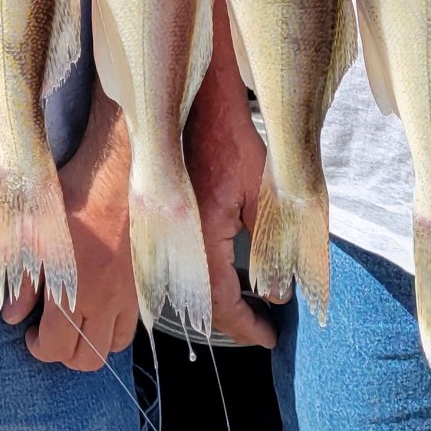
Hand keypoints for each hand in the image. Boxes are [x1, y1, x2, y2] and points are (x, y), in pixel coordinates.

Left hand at [1, 88, 138, 370]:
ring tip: (78, 321)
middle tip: (51, 332)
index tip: (30, 331)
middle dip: (64, 353)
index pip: (56, 348)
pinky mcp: (143, 281)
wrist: (116, 170)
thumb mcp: (30, 234)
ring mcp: (129, 294)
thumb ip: (21, 282)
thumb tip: (12, 316)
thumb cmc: (70, 198)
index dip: (38, 347)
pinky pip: (133, 323)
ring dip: (94, 342)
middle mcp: (105, 302)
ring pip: (115, 345)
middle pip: (88, 358)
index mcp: (74, 294)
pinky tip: (101, 306)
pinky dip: (116, 327)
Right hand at [183, 0, 276, 347]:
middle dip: (227, 320)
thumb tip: (278, 292)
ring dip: (209, 298)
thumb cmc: (231, 133)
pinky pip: (173, 258)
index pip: (219, 306)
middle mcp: (170, 241)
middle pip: (194, 302)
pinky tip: (217, 270)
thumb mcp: (265, 190)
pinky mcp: (152, 213)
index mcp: (197, 238)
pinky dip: (196, 273)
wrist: (191, 92)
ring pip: (180, 282)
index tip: (269, 339)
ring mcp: (156, 227)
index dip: (246, 329)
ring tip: (242, 306)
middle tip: (259, 327)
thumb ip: (273, 246)